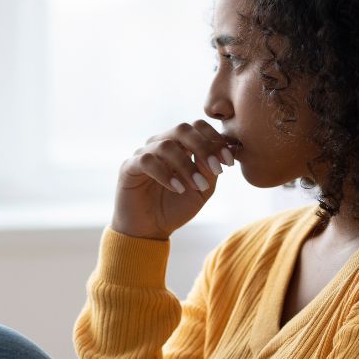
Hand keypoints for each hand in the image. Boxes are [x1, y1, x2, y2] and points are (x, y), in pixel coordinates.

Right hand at [112, 119, 237, 239]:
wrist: (150, 231)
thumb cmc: (176, 208)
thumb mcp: (202, 190)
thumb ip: (210, 169)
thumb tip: (226, 148)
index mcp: (180, 146)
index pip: (197, 127)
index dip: (215, 140)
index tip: (229, 162)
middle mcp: (161, 144)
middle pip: (182, 129)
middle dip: (203, 147)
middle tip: (216, 169)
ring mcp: (143, 154)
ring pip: (166, 145)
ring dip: (186, 166)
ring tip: (197, 186)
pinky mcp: (129, 167)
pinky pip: (147, 161)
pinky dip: (166, 174)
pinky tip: (178, 189)